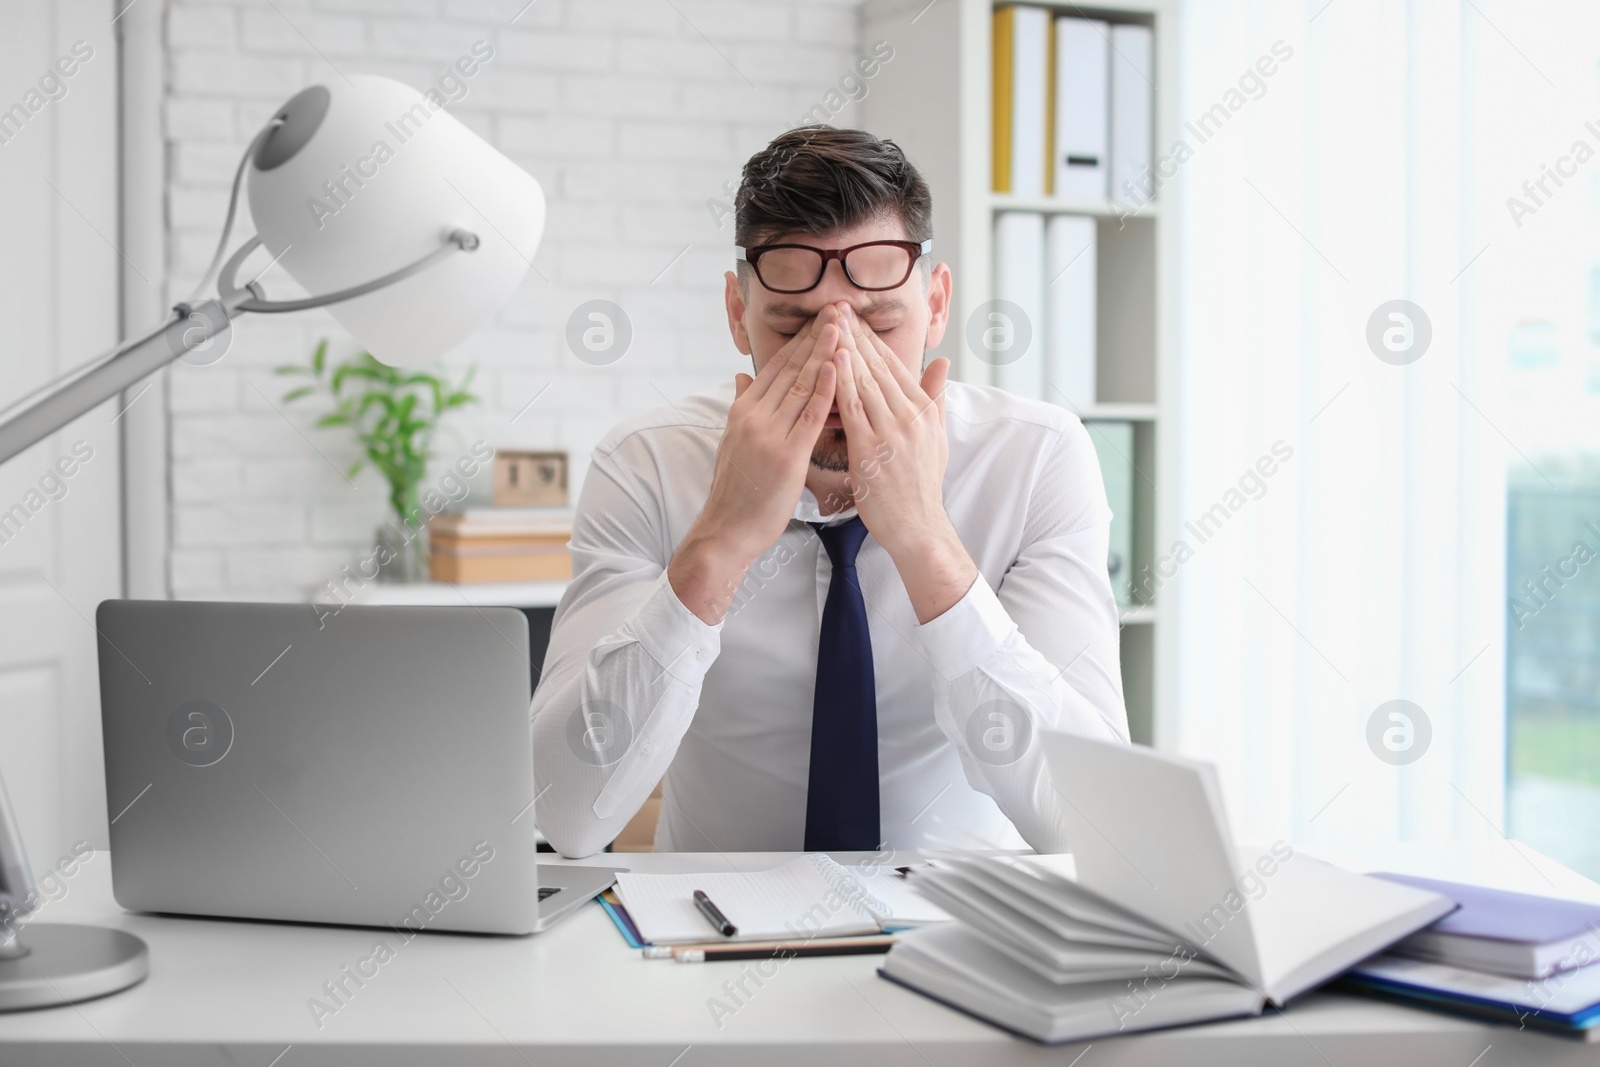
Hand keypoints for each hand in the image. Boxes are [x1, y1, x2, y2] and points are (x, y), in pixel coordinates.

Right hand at [677, 307, 838, 577]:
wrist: (726, 531)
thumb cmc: (736, 492)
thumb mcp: (733, 443)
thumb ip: (741, 407)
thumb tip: (740, 379)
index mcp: (743, 410)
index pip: (776, 366)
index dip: (800, 340)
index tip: (820, 318)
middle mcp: (754, 415)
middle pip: (789, 367)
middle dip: (815, 336)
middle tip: (838, 308)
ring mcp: (769, 434)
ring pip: (800, 384)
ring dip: (824, 352)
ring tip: (842, 324)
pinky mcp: (786, 455)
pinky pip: (809, 416)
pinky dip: (824, 389)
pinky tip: (838, 367)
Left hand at [827, 302, 952, 557]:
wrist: (917, 526)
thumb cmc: (921, 484)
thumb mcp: (936, 437)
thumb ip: (934, 398)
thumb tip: (943, 364)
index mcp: (923, 410)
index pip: (894, 365)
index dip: (872, 339)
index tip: (854, 317)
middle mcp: (910, 416)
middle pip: (878, 367)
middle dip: (856, 335)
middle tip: (836, 307)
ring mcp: (891, 432)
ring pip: (865, 382)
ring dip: (846, 351)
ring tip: (830, 325)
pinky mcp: (871, 450)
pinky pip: (853, 410)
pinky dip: (842, 384)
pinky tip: (832, 363)